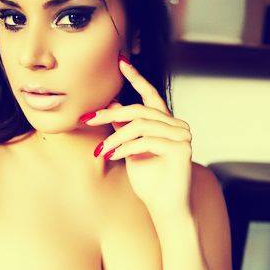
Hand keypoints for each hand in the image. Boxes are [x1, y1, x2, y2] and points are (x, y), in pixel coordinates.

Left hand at [83, 55, 192, 217]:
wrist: (164, 208)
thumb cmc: (149, 182)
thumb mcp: (130, 149)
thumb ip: (124, 127)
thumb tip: (112, 102)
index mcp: (166, 123)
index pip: (151, 95)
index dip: (136, 77)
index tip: (121, 61)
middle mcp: (177, 125)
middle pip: (139, 110)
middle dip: (110, 113)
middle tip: (87, 119)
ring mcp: (182, 136)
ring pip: (140, 125)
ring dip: (115, 137)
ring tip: (101, 150)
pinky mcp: (182, 148)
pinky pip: (146, 141)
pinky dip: (125, 148)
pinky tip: (113, 156)